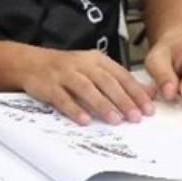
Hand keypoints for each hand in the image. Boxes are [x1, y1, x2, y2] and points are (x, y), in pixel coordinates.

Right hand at [23, 48, 155, 125]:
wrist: (31, 63)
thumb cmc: (67, 69)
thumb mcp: (95, 69)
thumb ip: (121, 81)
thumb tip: (150, 93)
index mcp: (96, 60)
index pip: (121, 75)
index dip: (136, 92)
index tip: (148, 109)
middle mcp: (82, 65)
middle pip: (106, 82)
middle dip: (123, 100)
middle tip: (135, 117)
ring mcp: (64, 74)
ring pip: (86, 89)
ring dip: (102, 104)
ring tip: (115, 120)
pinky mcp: (49, 86)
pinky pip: (63, 98)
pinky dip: (74, 109)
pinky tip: (85, 120)